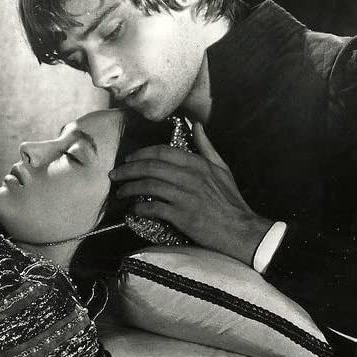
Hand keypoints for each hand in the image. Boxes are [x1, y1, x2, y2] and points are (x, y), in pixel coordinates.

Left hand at [109, 123, 271, 263]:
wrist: (240, 230)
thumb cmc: (231, 200)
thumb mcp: (222, 169)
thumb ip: (206, 147)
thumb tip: (196, 126)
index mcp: (198, 164)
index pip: (162, 152)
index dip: (141, 154)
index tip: (128, 159)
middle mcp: (189, 177)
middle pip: (150, 167)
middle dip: (128, 170)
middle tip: (115, 175)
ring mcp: (185, 196)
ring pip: (148, 186)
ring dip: (129, 188)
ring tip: (120, 193)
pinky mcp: (181, 216)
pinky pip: (153, 208)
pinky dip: (139, 208)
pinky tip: (132, 209)